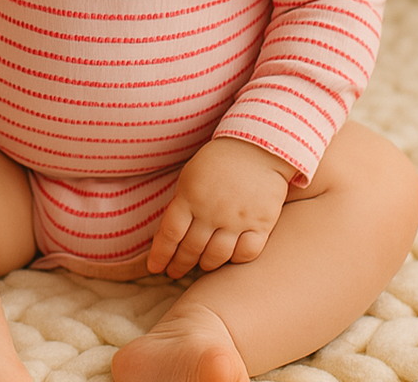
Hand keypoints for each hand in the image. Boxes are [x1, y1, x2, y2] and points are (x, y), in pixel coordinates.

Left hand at [147, 138, 293, 278]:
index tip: (155, 268)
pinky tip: (229, 259)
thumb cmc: (219, 160)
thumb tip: (170, 236)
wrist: (258, 146)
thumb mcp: (191, 176)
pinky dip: (235, 260)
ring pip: (216, 256)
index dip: (160, 254)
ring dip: (205, 265)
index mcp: (190, 196)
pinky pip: (246, 253)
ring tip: (201, 266)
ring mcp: (237, 219)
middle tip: (175, 272)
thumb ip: (182, 204)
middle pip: (191, 248)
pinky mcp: (261, 223)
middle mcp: (212, 211)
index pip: (170, 234)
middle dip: (180, 264)